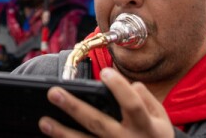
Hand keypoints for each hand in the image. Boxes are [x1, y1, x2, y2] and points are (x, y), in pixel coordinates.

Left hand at [39, 68, 173, 137]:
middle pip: (97, 122)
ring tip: (44, 121)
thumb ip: (146, 100)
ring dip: (62, 132)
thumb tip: (129, 85)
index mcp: (144, 126)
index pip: (132, 104)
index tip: (105, 72)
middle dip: (74, 107)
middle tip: (53, 92)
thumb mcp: (161, 119)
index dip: (120, 88)